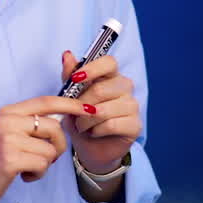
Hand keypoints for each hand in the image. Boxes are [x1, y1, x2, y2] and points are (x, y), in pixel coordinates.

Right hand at [0, 95, 91, 202]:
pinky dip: (38, 173)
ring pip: (50, 149)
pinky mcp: (10, 159)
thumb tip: (63, 121)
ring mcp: (8, 139)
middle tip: (42, 158)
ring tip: (26, 167)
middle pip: (54, 127)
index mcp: (9, 112)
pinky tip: (23, 176)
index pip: (46, 101)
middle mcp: (8, 121)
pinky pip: (42, 163)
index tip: (88, 108)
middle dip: (57, 146)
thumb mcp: (8, 133)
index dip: (70, 104)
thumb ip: (30, 124)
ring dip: (44, 164)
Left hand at [60, 51, 140, 173]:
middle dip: (81, 104)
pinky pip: (111, 125)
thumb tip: (67, 54)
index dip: (92, 69)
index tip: (75, 79)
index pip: (109, 62)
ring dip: (86, 121)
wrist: (89, 148)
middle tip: (74, 115)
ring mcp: (132, 106)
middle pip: (102, 88)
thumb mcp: (71, 98)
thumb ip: (70, 76)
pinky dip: (96, 131)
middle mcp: (125, 87)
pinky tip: (94, 133)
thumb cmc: (81, 119)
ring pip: (104, 109)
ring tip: (81, 126)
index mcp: (111, 75)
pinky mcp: (135, 125)